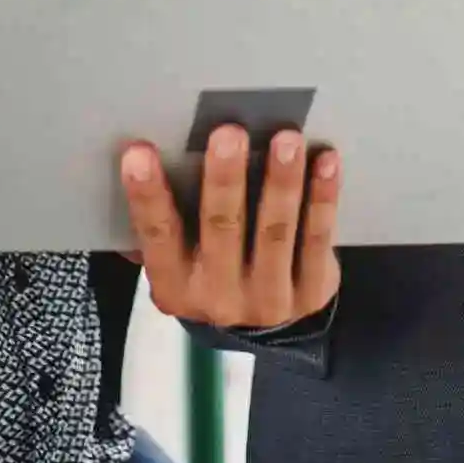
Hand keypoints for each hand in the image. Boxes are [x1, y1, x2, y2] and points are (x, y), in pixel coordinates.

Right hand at [118, 126, 342, 330]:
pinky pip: (316, 240)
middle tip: (228, 133)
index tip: (138, 152)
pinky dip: (322, 198)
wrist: (266, 329)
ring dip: (280, 182)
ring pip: (274, 233)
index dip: (147, 195)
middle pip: (221, 229)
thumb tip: (142, 157)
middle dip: (224, 179)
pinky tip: (325, 161)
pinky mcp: (310, 293)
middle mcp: (217, 298)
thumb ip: (164, 223)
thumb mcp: (179, 261)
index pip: (157, 235)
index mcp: (174, 286)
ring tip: (286, 139)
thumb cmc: (212, 268)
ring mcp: (267, 300)